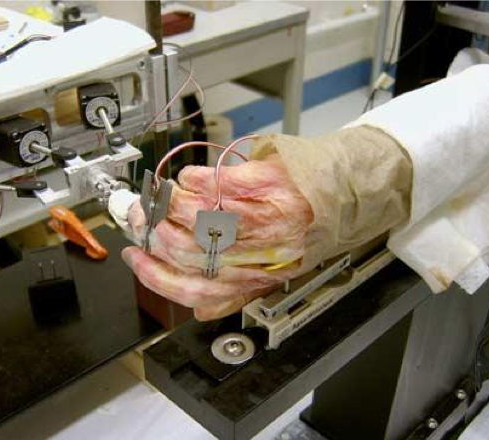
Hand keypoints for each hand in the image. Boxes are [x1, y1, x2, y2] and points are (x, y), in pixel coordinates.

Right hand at [122, 154, 314, 319]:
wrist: (352, 191)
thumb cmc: (316, 230)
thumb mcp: (279, 273)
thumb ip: (238, 291)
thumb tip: (200, 307)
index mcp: (260, 277)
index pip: (195, 289)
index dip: (155, 276)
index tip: (137, 258)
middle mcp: (261, 250)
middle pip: (187, 250)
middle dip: (153, 233)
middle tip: (141, 219)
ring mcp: (263, 213)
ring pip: (195, 214)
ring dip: (167, 204)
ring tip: (162, 197)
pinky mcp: (266, 180)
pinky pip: (214, 181)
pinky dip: (191, 179)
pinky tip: (188, 178)